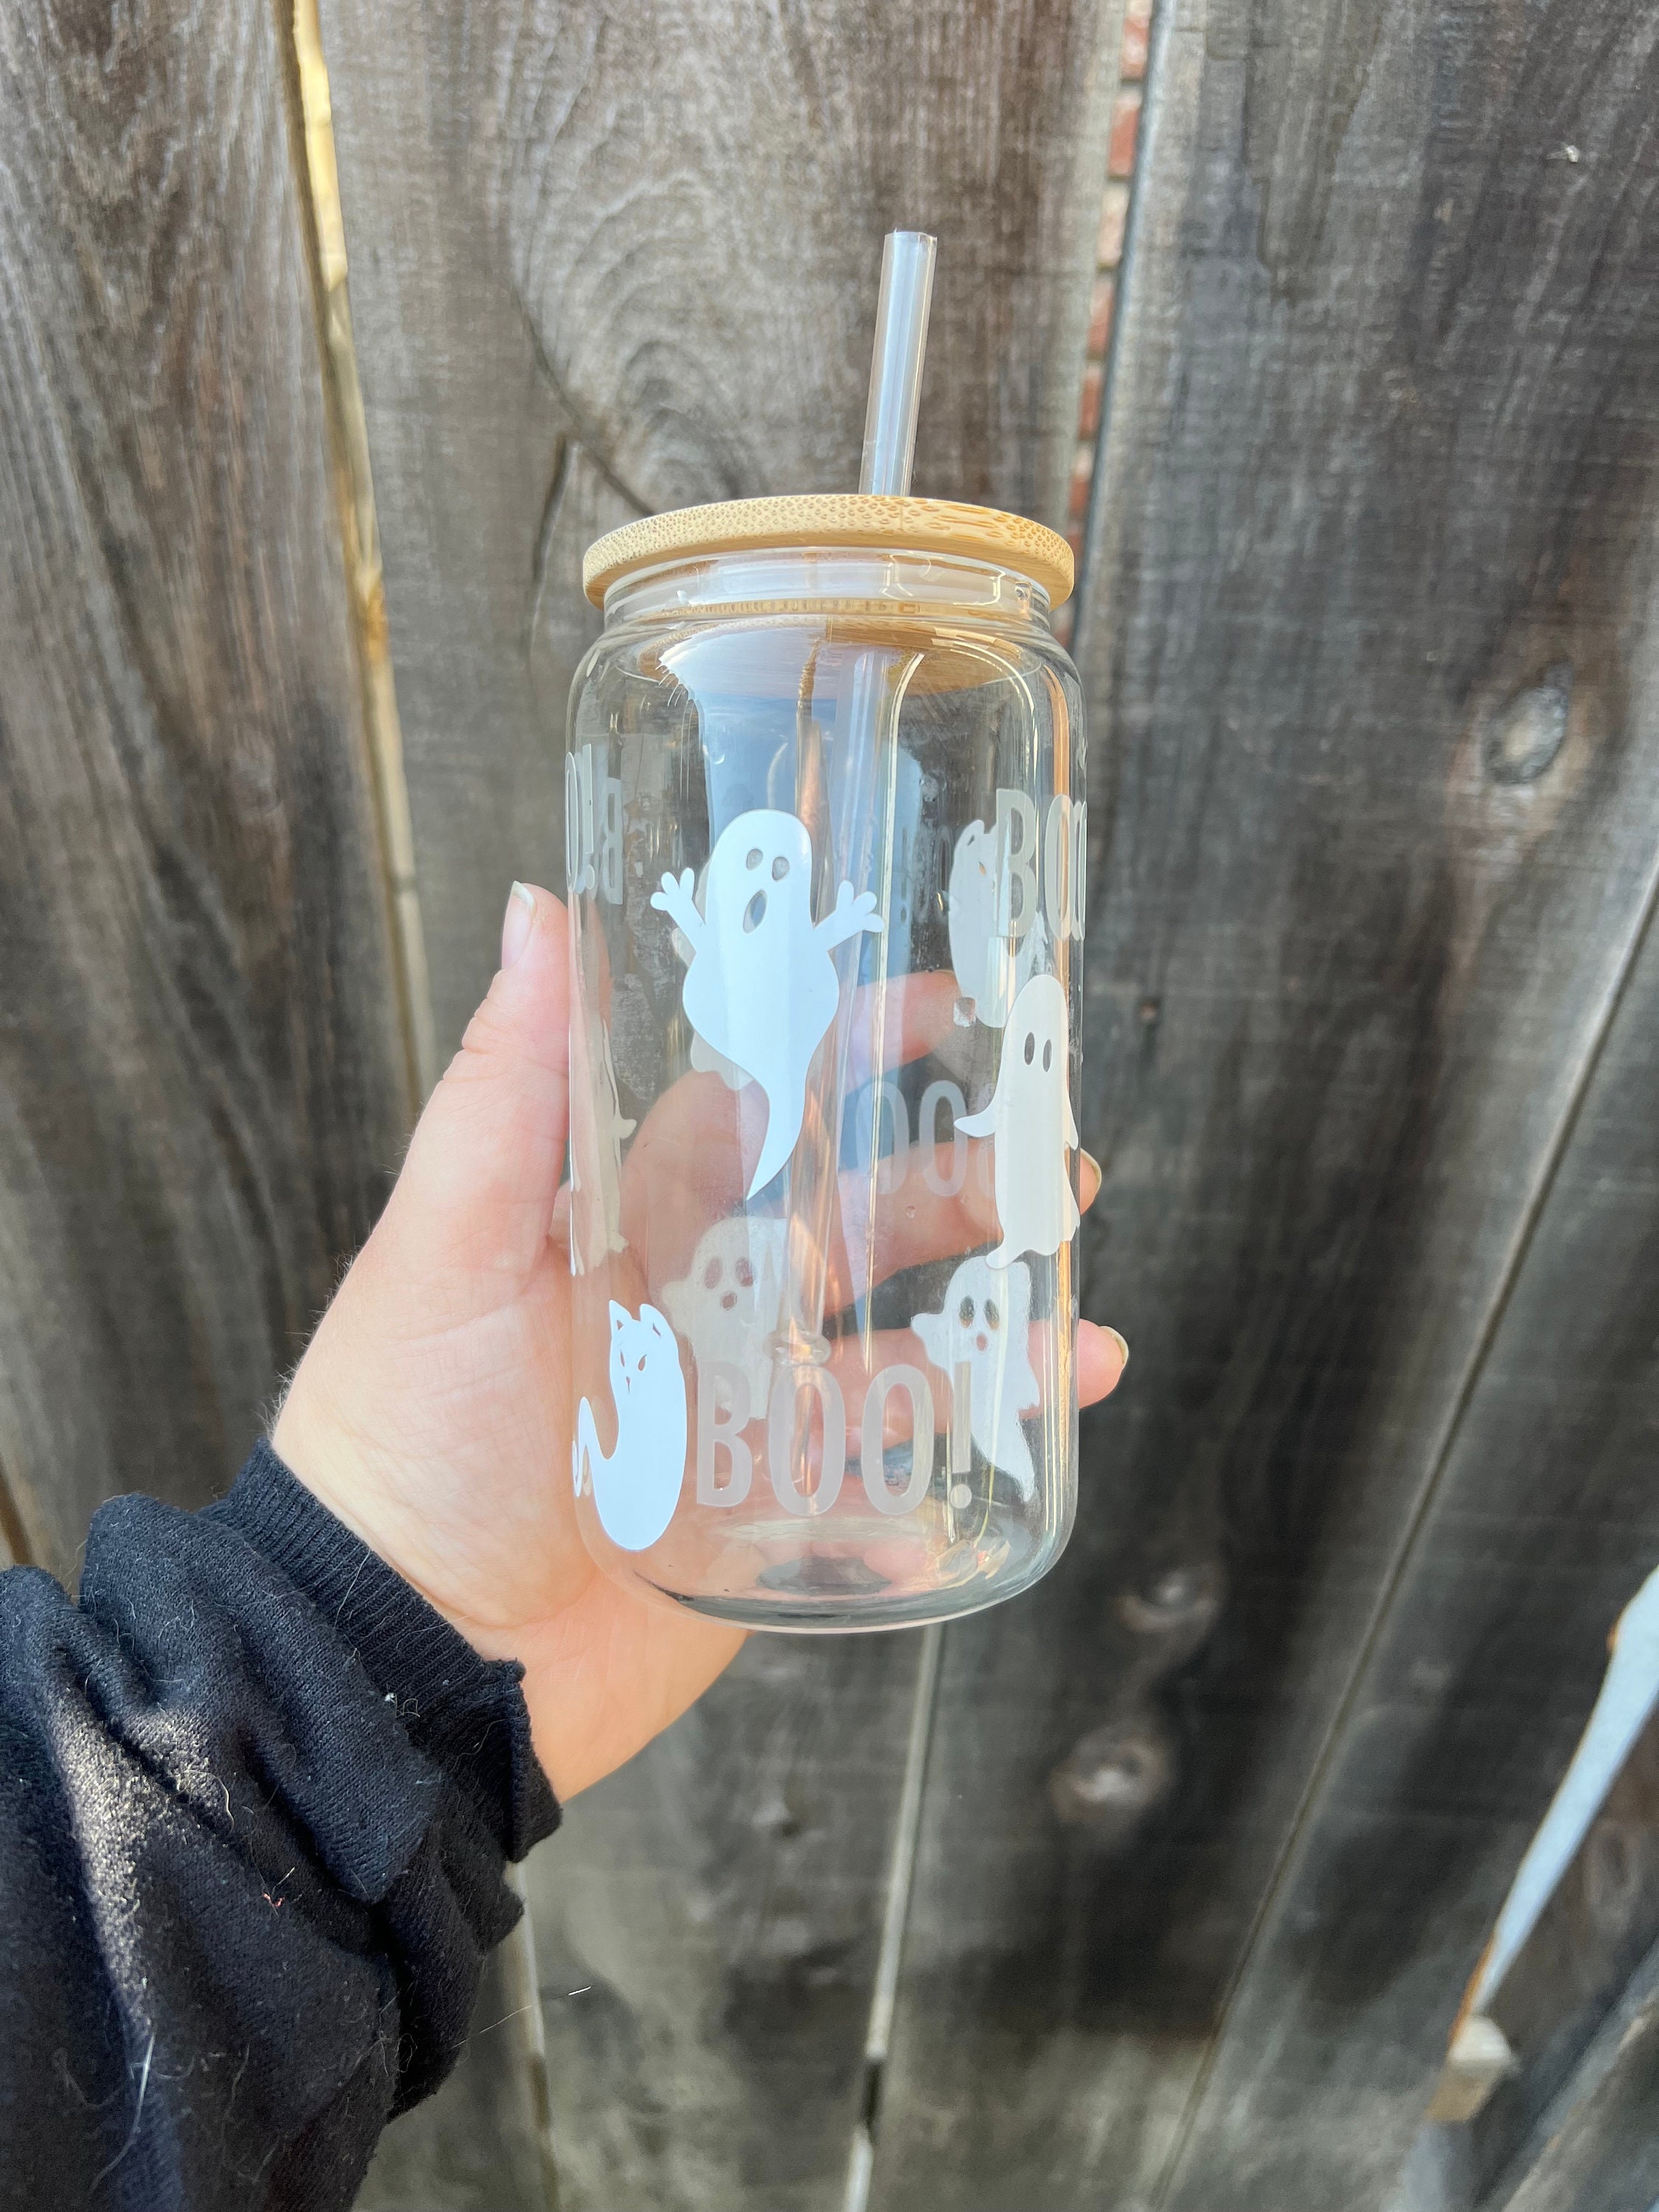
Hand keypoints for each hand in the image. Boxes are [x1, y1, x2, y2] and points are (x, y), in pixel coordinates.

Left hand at [274, 884, 1127, 1798]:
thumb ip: (511, 1084)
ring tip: (1079, 1310)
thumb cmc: (405, 1432)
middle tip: (1051, 1158)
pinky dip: (972, 1451)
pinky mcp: (772, 1520)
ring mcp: (746, 1416)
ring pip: (897, 1348)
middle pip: (857, 1223)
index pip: (760, 1107)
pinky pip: (892, 1477)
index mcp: (632, 1221)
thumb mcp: (449, 1240)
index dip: (848, 1048)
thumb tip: (536, 911)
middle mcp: (700, 1306)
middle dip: (956, 1185)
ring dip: (992, 1318)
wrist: (409, 1652)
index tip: (941, 1002)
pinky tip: (1042, 1421)